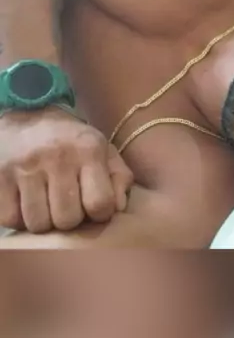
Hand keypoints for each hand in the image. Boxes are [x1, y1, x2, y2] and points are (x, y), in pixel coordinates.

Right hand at [0, 107, 133, 232]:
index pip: (100, 204)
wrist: (27, 113)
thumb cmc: (71, 141)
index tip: (93, 207)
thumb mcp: (103, 149)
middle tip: (66, 204)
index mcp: (88, 150)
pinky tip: (26, 203)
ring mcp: (24, 167)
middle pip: (67, 219)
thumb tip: (119, 208)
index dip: (99, 214)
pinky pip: (10, 219)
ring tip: (46, 204)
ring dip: (44, 221)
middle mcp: (57, 157)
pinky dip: (18, 218)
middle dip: (70, 219)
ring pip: (38, 224)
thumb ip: (120, 177)